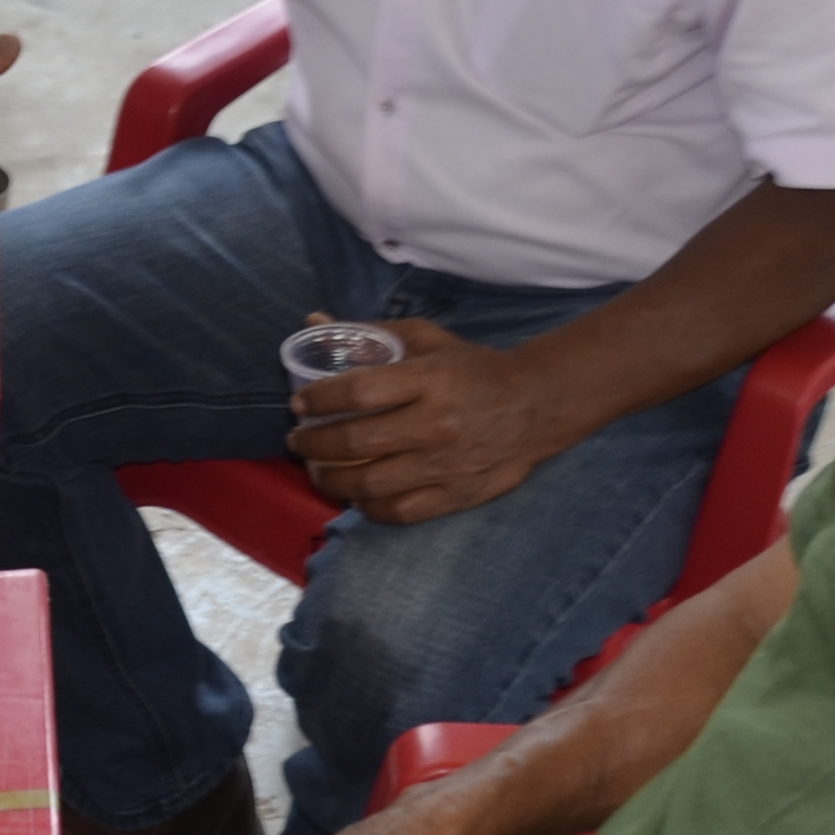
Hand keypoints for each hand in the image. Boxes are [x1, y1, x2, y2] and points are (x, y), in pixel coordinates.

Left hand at [282, 319, 580, 524]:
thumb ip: (371, 334)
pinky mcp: (457, 495)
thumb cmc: (474, 369)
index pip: (358, 391)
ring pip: (371, 484)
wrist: (537, 406)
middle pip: (356, 442)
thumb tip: (314, 323)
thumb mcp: (427, 340)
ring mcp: (447, 465)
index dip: (317, 398)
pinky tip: (355, 496)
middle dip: (313, 443)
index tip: (298, 402)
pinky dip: (368, 507)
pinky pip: (399, 511)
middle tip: (297, 440)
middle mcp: (437, 424)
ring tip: (316, 469)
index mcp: (430, 380)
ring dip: (331, 480)